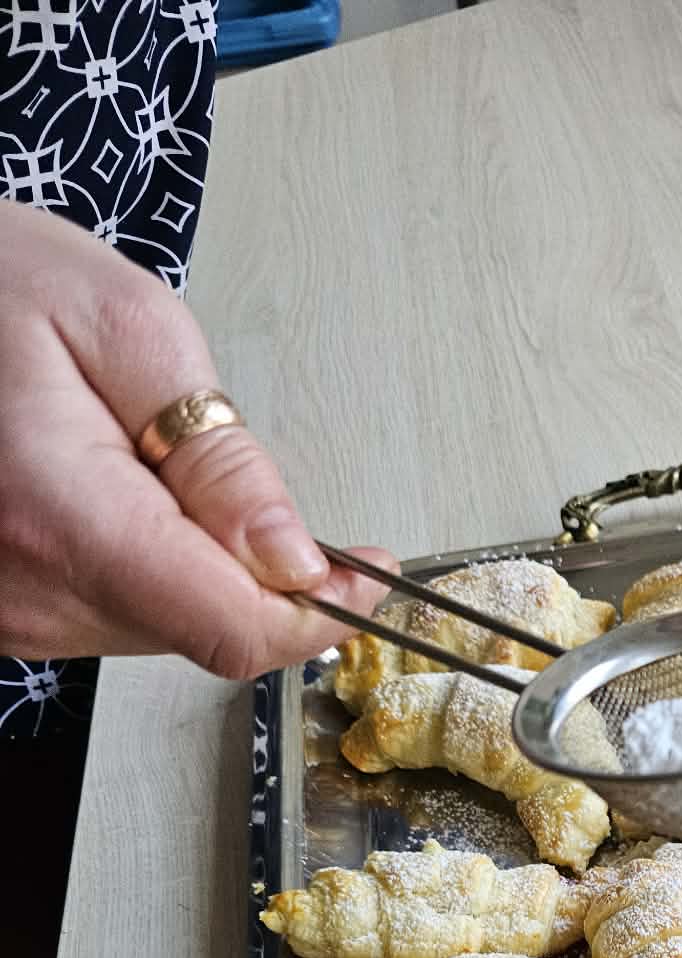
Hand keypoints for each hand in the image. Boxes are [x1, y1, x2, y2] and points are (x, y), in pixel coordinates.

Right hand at [0, 201, 396, 678]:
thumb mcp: (126, 326)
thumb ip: (222, 458)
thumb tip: (293, 558)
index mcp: (64, 522)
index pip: (233, 628)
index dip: (321, 610)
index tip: (368, 570)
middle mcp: (29, 594)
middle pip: (208, 629)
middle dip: (260, 573)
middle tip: (246, 478)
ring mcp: (9, 613)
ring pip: (166, 624)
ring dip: (199, 563)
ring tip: (147, 459)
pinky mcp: (3, 611)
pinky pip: (114, 609)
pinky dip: (147, 562)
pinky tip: (116, 487)